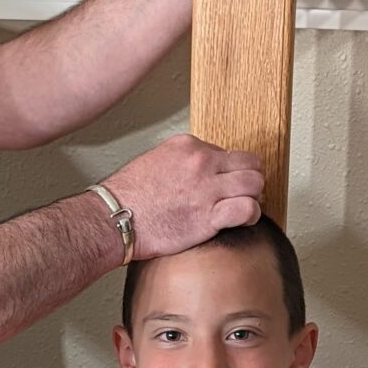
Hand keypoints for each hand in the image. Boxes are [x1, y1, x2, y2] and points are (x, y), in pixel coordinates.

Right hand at [105, 132, 263, 254]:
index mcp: (188, 146)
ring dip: (253, 197)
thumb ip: (181, 162)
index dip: (228, 171)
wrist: (114, 218)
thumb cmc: (127, 197)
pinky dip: (251, 215)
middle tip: (242, 194)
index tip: (222, 185)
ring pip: (254, 183)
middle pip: (249, 163)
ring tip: (243, 207)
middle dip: (249, 179)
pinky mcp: (208, 216)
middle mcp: (201, 162)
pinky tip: (242, 221)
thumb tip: (196, 173)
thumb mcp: (155, 161)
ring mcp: (206, 188)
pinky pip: (248, 209)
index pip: (227, 153)